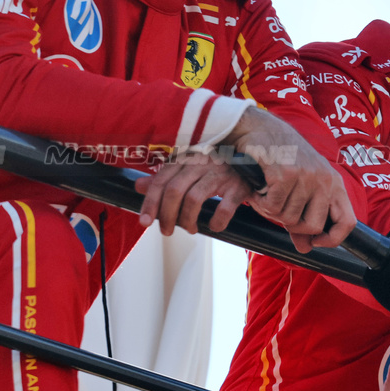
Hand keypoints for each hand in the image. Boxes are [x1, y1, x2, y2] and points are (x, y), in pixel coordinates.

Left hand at [135, 151, 254, 236]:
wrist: (251, 162)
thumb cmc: (213, 169)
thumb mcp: (187, 170)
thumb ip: (163, 179)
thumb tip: (138, 186)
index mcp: (185, 159)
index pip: (161, 181)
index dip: (150, 203)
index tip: (144, 222)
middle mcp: (201, 163)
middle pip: (175, 190)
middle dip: (167, 216)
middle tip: (166, 231)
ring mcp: (220, 173)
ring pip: (194, 198)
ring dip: (188, 220)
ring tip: (189, 229)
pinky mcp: (238, 185)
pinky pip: (225, 207)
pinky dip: (217, 221)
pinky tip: (213, 227)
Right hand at [223, 106, 356, 252]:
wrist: (259, 127)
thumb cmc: (281, 157)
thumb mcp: (300, 186)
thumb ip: (303, 217)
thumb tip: (306, 250)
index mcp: (334, 183)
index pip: (348, 223)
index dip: (332, 240)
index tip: (313, 242)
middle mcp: (324, 180)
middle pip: (312, 226)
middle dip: (291, 226)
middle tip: (277, 210)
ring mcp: (306, 176)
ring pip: (288, 219)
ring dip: (270, 212)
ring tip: (265, 194)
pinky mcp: (285, 174)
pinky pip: (272, 208)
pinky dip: (261, 204)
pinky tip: (258, 190)